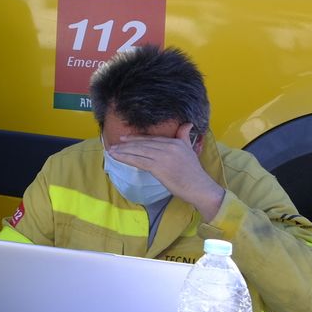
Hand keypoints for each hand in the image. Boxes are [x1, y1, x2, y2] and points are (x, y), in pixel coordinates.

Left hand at [110, 124, 224, 218]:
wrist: (200, 187)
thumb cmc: (194, 172)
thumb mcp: (190, 150)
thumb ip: (184, 136)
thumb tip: (187, 124)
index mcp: (175, 142)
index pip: (152, 139)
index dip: (137, 139)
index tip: (125, 139)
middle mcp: (168, 146)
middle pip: (143, 144)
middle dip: (127, 144)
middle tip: (115, 144)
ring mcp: (162, 156)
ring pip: (139, 151)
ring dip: (123, 151)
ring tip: (112, 151)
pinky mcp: (158, 167)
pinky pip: (138, 161)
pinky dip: (126, 158)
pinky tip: (117, 157)